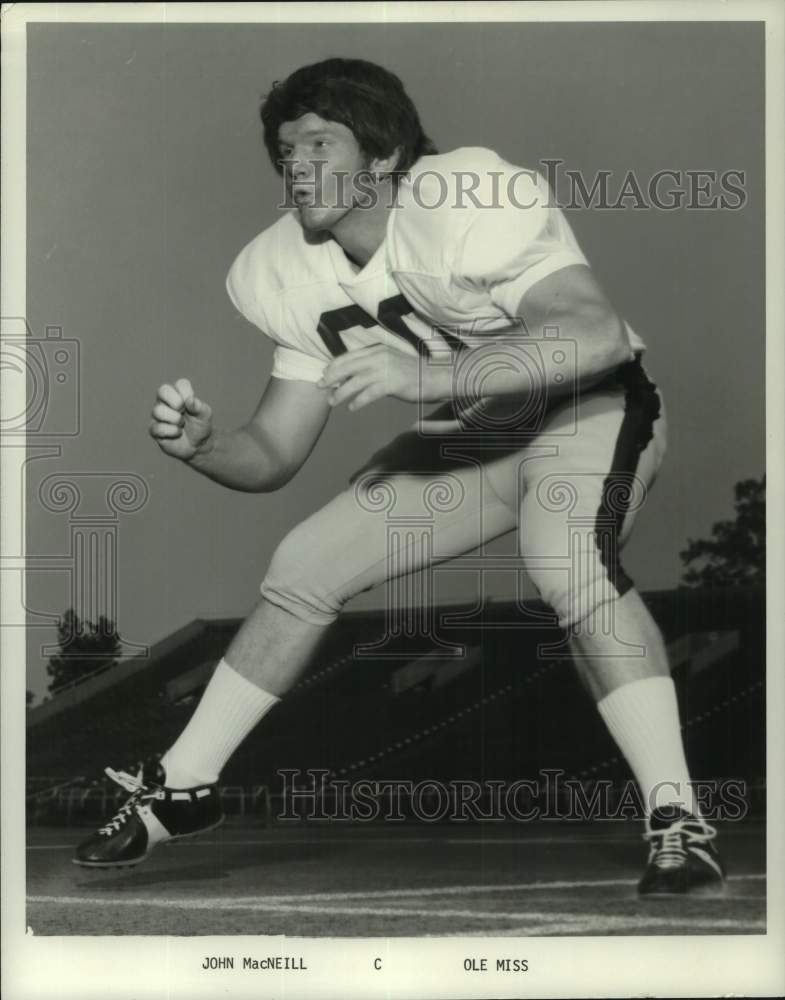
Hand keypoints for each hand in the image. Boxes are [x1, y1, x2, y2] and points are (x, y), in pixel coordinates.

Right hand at [149, 378, 213, 460]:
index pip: (181, 384)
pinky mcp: (154, 429)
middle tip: (183, 411)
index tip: (192, 404)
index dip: (188, 394)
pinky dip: (171, 431)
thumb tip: (190, 400)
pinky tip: (177, 433)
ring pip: (158, 410)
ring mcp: (158, 415)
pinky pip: (157, 427)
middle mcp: (165, 401)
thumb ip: (199, 407)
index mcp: (179, 393)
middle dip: (176, 401)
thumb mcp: (205, 416)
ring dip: (175, 418)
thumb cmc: (200, 426)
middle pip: (163, 390)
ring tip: (181, 424)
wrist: (197, 445)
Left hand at [318, 345, 451, 411]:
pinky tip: (351, 408)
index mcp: (377, 350)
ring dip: (341, 393)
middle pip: (347, 367)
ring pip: (355, 382)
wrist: (435, 376)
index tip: (324, 375)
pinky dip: (358, 402)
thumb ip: (373, 365)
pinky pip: (368, 394)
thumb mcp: (390, 362)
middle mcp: (379, 357)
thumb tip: (353, 376)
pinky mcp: (392, 384)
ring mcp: (385, 370)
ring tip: (333, 402)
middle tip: (320, 388)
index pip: (349, 356)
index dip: (334, 366)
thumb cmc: (413, 372)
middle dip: (331, 378)